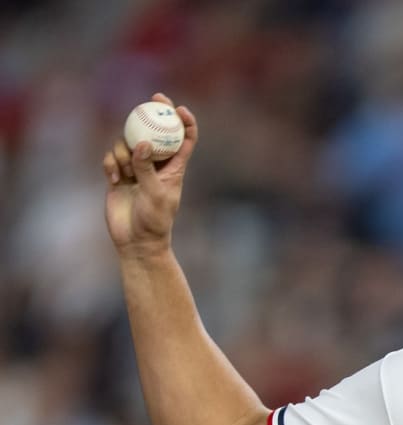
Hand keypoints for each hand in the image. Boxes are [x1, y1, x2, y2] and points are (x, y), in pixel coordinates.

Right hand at [103, 92, 197, 257]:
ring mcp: (136, 169)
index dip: (185, 122)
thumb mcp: (154, 194)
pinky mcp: (118, 175)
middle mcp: (156, 165)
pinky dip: (111, 164)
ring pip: (128, 143)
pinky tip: (113, 180)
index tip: (178, 108)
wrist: (136, 241)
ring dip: (124, 152)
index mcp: (174, 168)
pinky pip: (112, 158)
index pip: (184, 140)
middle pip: (155, 132)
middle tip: (152, 98)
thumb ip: (147, 168)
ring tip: (125, 173)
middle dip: (154, 113)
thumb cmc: (154, 220)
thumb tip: (141, 142)